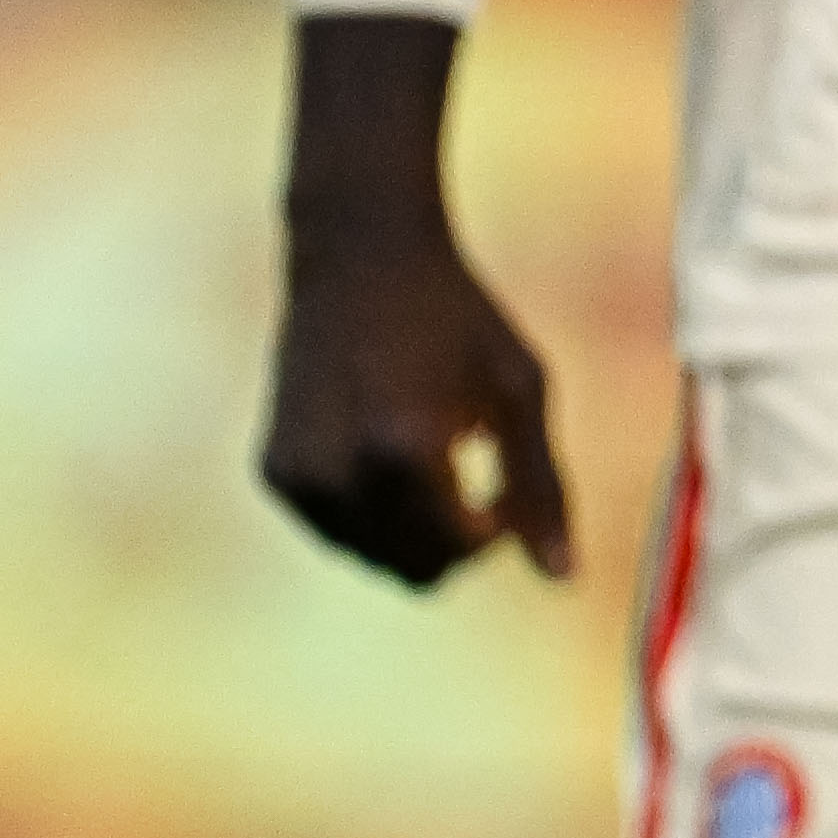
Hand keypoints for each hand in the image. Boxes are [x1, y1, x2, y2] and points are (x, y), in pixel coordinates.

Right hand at [255, 204, 571, 588]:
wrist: (359, 258)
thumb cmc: (458, 319)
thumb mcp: (521, 390)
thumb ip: (543, 487)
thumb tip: (564, 579)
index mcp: (409, 450)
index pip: (459, 550)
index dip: (495, 532)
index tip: (504, 488)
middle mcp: (342, 471)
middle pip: (412, 570)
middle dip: (456, 544)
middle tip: (477, 484)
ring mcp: (298, 475)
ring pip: (371, 557)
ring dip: (411, 531)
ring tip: (433, 458)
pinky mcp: (273, 471)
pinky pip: (334, 529)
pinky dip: (367, 509)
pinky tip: (383, 446)